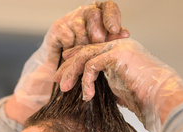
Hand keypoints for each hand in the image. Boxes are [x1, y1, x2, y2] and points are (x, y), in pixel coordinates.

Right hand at [10, 1, 128, 123]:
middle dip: (96, 30)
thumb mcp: (103, 51)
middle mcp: (85, 14)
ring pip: (79, 24)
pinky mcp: (57, 29)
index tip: (114, 30)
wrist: (63, 74)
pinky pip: (66, 35)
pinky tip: (68, 53)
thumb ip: (112, 40)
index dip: (111, 17)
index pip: (108, 7)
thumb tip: (125, 33)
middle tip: (97, 42)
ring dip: (82, 42)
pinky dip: (69, 45)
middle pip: (93, 13)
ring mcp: (70, 20)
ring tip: (81, 54)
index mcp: (100, 16)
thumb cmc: (87, 62)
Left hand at [54, 38, 182, 131]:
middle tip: (56, 80)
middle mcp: (119, 46)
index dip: (74, 60)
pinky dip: (85, 81)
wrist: (160, 98)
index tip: (61, 74)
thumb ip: (104, 84)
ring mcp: (118, 48)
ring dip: (71, 73)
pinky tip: (87, 96)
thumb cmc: (143, 98)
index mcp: (119, 51)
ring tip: (64, 89)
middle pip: (84, 51)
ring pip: (84, 56)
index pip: (91, 51)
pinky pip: (91, 65)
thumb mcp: (118, 89)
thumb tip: (89, 92)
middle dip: (67, 66)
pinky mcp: (117, 54)